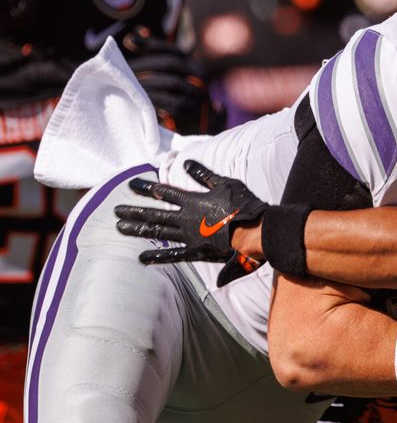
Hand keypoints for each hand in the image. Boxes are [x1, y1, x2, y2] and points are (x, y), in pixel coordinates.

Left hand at [114, 159, 266, 285]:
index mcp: (193, 201)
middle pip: (154, 214)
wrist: (256, 232)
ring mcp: (189, 237)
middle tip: (115, 210)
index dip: (146, 187)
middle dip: (134, 211)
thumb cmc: (244, 205)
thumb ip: (205, 176)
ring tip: (120, 228)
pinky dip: (157, 256)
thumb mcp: (226, 184)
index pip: (164, 191)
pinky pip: (173, 255)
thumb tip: (187, 164)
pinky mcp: (197, 252)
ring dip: (138, 229)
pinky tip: (142, 258)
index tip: (130, 184)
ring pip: (158, 232)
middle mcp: (186, 218)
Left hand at [124, 29, 219, 134]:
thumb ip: (154, 60)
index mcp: (194, 67)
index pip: (172, 50)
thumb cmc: (176, 107)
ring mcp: (202, 96)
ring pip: (172, 83)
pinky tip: (140, 102)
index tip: (127, 41)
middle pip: (171, 63)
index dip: (151, 43)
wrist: (198, 137)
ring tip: (127, 87)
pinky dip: (156, 102)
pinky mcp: (199, 116)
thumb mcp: (165, 82)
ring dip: (147, 84)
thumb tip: (134, 34)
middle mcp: (202, 78)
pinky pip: (175, 104)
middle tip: (121, 70)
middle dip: (144, 65)